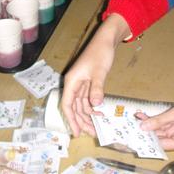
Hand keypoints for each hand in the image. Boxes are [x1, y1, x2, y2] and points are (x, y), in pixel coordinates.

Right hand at [61, 14, 129, 136]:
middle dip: (82, 121)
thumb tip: (95, 105)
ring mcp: (81, 83)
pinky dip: (92, 107)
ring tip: (97, 127)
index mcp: (72, 81)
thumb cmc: (100, 53)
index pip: (67, 104)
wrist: (105, 41)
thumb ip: (97, 88)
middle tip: (92, 133)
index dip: (71, 119)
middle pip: (74, 107)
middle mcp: (74, 83)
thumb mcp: (99, 72)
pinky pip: (87, 99)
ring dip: (88, 116)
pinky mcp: (88, 82)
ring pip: (81, 105)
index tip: (76, 132)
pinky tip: (100, 114)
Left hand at [139, 87, 173, 149]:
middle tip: (131, 126)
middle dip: (146, 130)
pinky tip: (144, 115)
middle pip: (159, 137)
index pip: (161, 145)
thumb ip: (159, 121)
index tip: (135, 137)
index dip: (148, 141)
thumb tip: (144, 127)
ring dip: (149, 123)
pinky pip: (164, 122)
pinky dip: (155, 119)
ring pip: (160, 129)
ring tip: (136, 118)